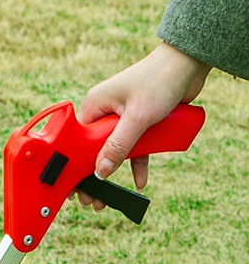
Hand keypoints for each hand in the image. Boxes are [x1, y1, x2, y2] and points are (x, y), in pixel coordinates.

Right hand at [70, 41, 210, 210]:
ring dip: (113, 172)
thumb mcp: (137, 117)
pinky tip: (139, 181)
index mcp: (95, 106)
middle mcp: (104, 111)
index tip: (75, 189)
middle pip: (93, 150)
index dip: (74, 167)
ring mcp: (122, 116)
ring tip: (108, 199)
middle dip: (93, 177)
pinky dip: (135, 163)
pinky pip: (134, 147)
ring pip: (113, 150)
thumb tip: (101, 174)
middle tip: (93, 201)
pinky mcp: (140, 120)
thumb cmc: (160, 80)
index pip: (76, 142)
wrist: (189, 62)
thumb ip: (119, 146)